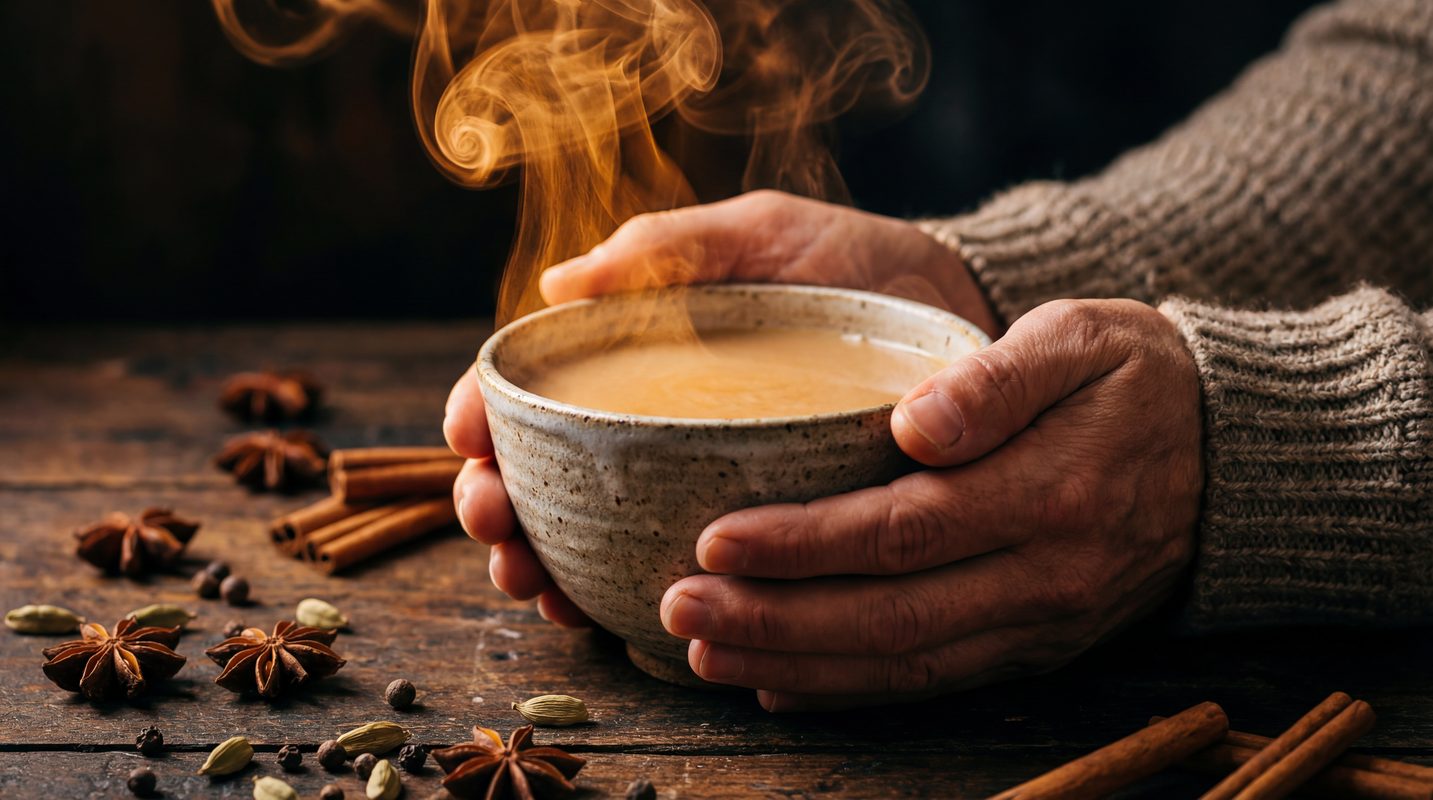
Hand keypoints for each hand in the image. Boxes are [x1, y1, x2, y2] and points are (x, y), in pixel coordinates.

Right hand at [447, 190, 998, 624]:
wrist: (956, 316)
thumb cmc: (851, 264)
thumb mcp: (760, 236)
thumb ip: (669, 247)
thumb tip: (556, 283)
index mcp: (638, 353)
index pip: (534, 388)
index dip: (481, 417)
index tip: (466, 442)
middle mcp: (651, 424)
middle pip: (540, 473)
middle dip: (497, 507)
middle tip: (496, 533)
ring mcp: (690, 482)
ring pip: (584, 534)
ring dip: (542, 566)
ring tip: (536, 589)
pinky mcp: (746, 529)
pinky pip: (663, 570)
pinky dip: (616, 596)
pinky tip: (599, 615)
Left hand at [659, 299, 1203, 709]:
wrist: (1230, 453)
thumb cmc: (1137, 377)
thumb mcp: (1082, 339)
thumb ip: (996, 379)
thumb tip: (914, 423)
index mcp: (1048, 493)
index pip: (904, 529)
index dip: (805, 543)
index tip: (717, 537)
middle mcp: (1042, 576)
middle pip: (889, 614)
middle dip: (775, 618)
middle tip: (679, 607)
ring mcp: (1040, 623)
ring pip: (903, 662)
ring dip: (797, 663)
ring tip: (707, 651)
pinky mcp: (1034, 644)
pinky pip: (934, 679)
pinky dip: (852, 689)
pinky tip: (782, 682)